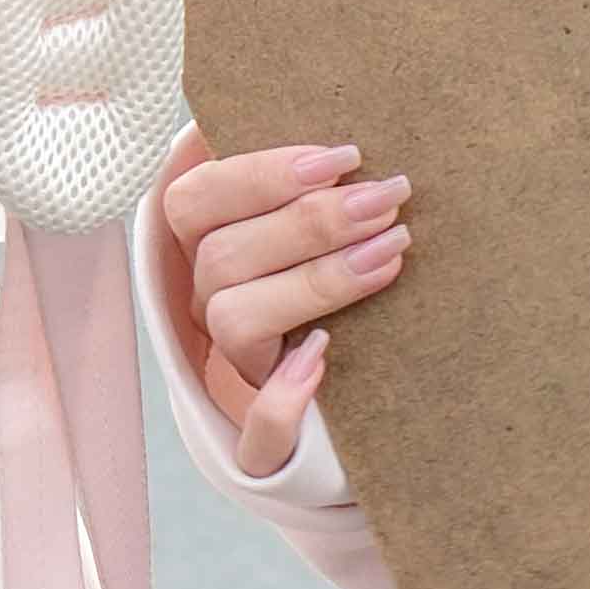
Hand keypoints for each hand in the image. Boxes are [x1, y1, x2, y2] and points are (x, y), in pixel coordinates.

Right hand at [155, 132, 412, 473]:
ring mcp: (232, 368)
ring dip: (314, 281)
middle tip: (386, 198)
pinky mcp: (263, 442)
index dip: (260, 173)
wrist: (372, 401)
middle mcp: (208, 305)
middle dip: (308, 221)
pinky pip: (254, 440)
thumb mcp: (315, 227)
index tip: (342, 156)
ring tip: (392, 251)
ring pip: (232, 320)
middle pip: (221, 256)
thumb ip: (305, 182)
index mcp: (207, 246)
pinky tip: (324, 359)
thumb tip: (334, 146)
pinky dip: (282, 403)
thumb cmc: (345, 283)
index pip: (197, 198)